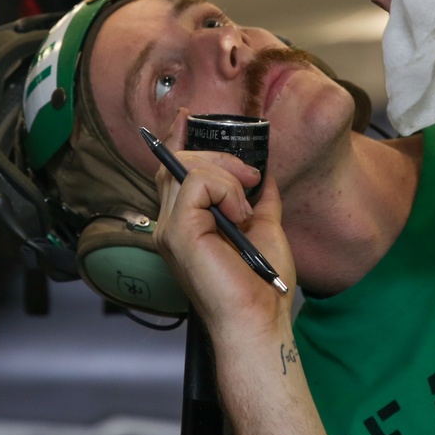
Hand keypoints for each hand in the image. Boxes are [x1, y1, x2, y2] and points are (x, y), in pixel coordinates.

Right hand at [152, 110, 295, 341]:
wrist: (260, 318)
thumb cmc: (261, 284)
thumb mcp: (265, 227)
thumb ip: (259, 200)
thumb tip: (264, 173)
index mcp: (187, 221)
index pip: (171, 168)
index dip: (176, 138)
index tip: (188, 116)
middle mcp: (171, 223)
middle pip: (178, 160)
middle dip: (220, 156)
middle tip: (252, 180)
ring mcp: (170, 228)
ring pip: (189, 167)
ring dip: (228, 177)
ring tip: (246, 211)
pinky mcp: (178, 232)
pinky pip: (198, 183)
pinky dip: (227, 191)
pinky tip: (240, 217)